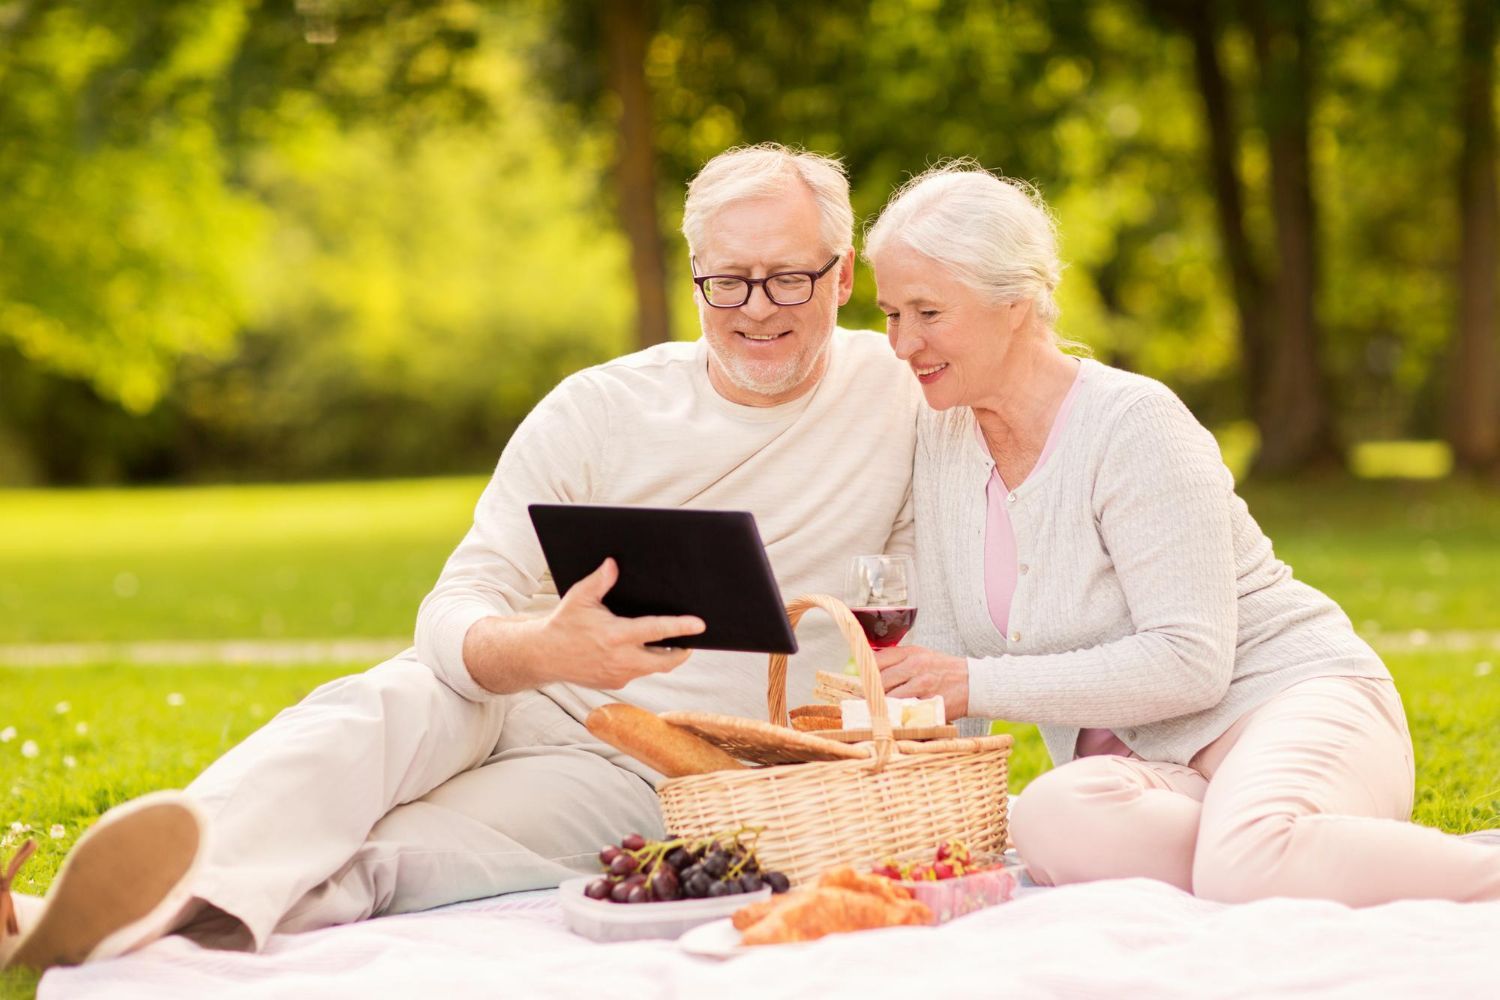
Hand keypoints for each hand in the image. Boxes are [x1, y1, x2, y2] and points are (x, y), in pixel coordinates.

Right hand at [465, 558, 705, 693]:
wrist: (544, 655)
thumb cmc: (563, 623)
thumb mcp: (580, 597)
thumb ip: (600, 580)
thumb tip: (614, 563)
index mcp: (616, 635)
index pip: (657, 631)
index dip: (681, 628)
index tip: (700, 625)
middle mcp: (620, 659)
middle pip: (665, 661)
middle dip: (681, 651)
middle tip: (690, 640)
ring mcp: (618, 675)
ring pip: (652, 668)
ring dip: (663, 658)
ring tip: (671, 644)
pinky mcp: (614, 684)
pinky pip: (637, 673)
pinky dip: (644, 663)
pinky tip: (644, 652)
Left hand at [873, 644, 969, 718]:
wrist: (975, 683)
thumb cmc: (945, 670)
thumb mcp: (923, 656)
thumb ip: (899, 660)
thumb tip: (870, 667)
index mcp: (912, 653)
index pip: (878, 660)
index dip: (866, 672)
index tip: (863, 682)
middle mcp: (916, 666)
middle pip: (880, 681)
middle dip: (871, 693)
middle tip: (866, 701)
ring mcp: (923, 686)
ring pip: (890, 698)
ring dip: (883, 707)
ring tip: (879, 712)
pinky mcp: (930, 704)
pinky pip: (906, 713)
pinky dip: (898, 717)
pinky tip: (895, 719)